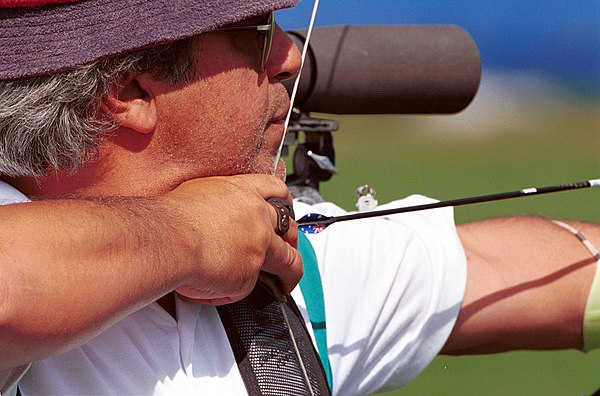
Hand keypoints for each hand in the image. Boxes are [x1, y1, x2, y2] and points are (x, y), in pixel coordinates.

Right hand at [161, 174, 302, 304]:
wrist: (167, 237)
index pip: (276, 189)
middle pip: (290, 227)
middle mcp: (257, 217)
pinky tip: (215, 290)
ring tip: (284, 284)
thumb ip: (221, 204)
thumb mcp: (201, 193)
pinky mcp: (250, 274)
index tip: (286, 210)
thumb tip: (217, 218)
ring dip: (289, 274)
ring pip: (288, 261)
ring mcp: (258, 246)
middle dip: (292, 240)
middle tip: (288, 249)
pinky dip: (231, 291)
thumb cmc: (172, 217)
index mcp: (244, 192)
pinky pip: (245, 288)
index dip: (285, 202)